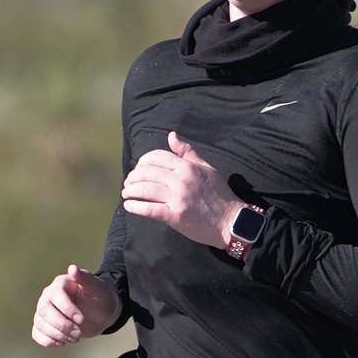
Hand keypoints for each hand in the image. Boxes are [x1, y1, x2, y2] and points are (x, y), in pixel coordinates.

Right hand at [32, 263, 120, 346]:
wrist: (101, 314)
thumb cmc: (101, 299)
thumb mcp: (98, 289)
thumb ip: (86, 279)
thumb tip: (72, 268)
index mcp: (60, 284)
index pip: (56, 297)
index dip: (67, 310)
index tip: (81, 319)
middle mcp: (48, 296)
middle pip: (44, 312)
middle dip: (62, 325)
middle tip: (78, 334)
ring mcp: (45, 311)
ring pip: (40, 324)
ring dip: (57, 335)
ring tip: (75, 338)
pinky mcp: (45, 324)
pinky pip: (37, 333)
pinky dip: (47, 340)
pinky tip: (61, 343)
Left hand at [121, 131, 240, 249]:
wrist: (231, 221)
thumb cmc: (219, 195)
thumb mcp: (207, 168)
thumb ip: (188, 152)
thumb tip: (171, 135)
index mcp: (187, 167)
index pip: (156, 157)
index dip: (142, 162)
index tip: (138, 169)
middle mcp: (181, 180)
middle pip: (146, 173)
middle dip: (132, 177)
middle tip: (128, 183)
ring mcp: (178, 198)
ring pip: (145, 189)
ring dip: (130, 191)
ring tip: (126, 193)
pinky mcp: (176, 216)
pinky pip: (149, 209)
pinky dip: (135, 207)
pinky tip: (129, 206)